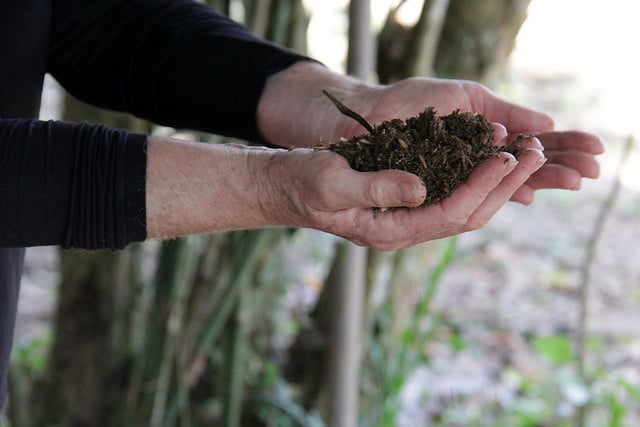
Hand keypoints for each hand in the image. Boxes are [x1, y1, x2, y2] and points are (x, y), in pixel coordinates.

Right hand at [258, 62, 603, 203]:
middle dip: (503, 186)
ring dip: (496, 182)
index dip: (482, 188)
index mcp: (389, 231)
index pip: (450, 215)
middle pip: (467, 215)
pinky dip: (474, 176)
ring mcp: (405, 218)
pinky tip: (490, 157)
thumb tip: (422, 188)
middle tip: (534, 153)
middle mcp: (404, 230)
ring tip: (524, 152)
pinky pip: (450, 195)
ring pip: (464, 206)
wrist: (286, 186)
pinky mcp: (404, 203)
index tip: (505, 157)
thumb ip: (376, 188)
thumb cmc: (303, 183)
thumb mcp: (334, 181)